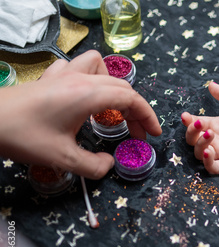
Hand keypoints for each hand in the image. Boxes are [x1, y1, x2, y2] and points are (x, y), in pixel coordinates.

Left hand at [0, 50, 161, 178]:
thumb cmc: (23, 136)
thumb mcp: (62, 159)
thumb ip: (93, 166)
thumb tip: (109, 165)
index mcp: (88, 95)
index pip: (131, 98)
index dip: (148, 116)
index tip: (153, 134)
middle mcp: (80, 79)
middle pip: (121, 85)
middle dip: (134, 109)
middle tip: (136, 133)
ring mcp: (63, 74)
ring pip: (100, 66)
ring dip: (112, 85)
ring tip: (110, 106)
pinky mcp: (49, 78)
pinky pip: (76, 67)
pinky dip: (87, 78)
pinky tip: (81, 94)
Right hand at [182, 82, 218, 173]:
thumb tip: (210, 84)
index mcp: (216, 125)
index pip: (195, 125)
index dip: (188, 122)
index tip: (186, 116)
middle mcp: (216, 140)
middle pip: (193, 141)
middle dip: (192, 133)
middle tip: (200, 124)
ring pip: (199, 154)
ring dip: (200, 144)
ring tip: (210, 134)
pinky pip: (212, 168)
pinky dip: (207, 162)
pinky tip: (209, 152)